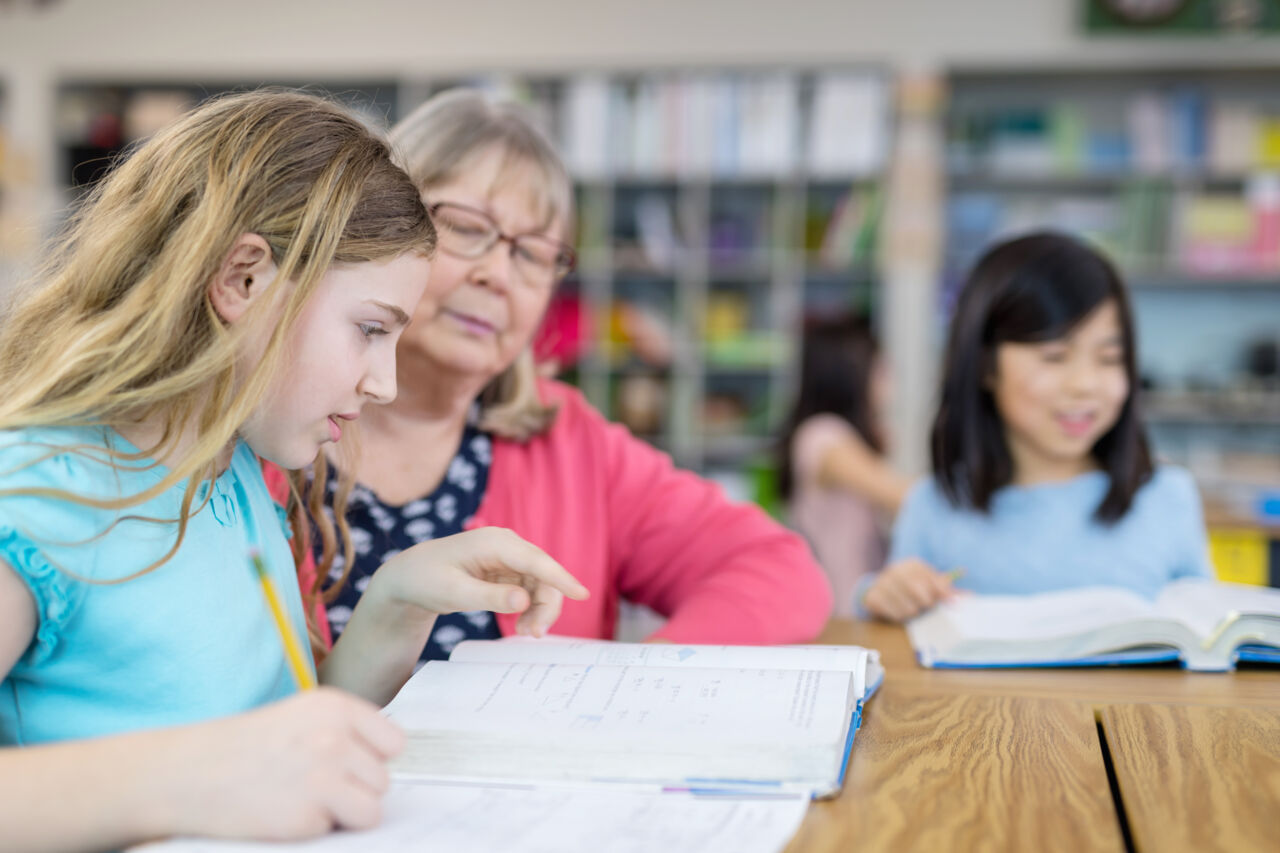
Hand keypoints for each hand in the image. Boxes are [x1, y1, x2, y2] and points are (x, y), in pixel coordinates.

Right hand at [166, 688, 404, 839]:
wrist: (186, 774)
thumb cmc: (245, 748)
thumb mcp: (301, 717)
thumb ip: (345, 731)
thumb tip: (389, 760)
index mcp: (334, 706)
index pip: (394, 742)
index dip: (372, 760)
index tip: (345, 765)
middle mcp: (334, 736)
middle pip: (384, 779)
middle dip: (354, 789)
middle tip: (310, 785)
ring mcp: (323, 775)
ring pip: (372, 808)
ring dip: (343, 812)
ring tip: (303, 800)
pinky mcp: (308, 814)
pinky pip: (341, 830)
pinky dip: (319, 829)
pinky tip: (286, 813)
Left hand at [380, 527, 589, 636]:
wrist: (409, 577)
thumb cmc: (426, 579)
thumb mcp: (453, 592)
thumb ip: (489, 597)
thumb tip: (524, 600)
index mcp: (494, 543)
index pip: (536, 561)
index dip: (560, 578)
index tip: (582, 594)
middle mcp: (506, 545)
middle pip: (543, 574)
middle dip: (546, 605)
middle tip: (535, 635)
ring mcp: (508, 557)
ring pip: (540, 583)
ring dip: (539, 609)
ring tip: (525, 633)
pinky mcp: (506, 570)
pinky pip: (530, 588)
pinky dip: (530, 608)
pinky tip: (522, 625)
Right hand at [863, 558, 956, 622]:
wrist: (882, 591)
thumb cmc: (912, 589)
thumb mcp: (929, 584)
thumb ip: (945, 590)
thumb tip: (966, 597)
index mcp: (912, 565)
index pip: (928, 576)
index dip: (940, 590)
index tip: (950, 602)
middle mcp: (895, 570)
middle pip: (914, 587)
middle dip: (925, 601)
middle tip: (928, 607)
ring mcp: (882, 582)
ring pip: (905, 604)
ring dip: (912, 611)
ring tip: (913, 611)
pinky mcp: (872, 596)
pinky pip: (891, 612)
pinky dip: (898, 615)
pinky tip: (900, 613)